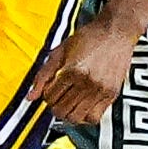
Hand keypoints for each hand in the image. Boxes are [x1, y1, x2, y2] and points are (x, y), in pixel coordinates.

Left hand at [36, 3, 147, 127]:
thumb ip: (43, 74)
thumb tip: (30, 97)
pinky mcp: (111, 94)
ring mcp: (100, 90)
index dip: (46, 94)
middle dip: (55, 105)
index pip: (49, 97)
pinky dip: (84, 117)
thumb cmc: (89, 37)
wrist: (116, 31)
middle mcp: (87, 83)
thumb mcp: (61, 51)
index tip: (51, 87)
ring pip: (75, 118)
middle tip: (59, 96)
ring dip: (68, 113)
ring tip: (69, 102)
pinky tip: (82, 106)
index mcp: (72, 70)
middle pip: (60, 110)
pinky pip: (93, 118)